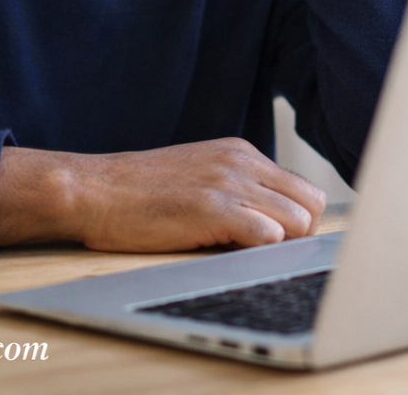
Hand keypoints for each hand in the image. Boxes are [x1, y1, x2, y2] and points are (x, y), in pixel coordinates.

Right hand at [0, 139, 326, 251]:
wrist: (95, 189)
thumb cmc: (141, 192)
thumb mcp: (198, 174)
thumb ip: (235, 186)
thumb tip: (270, 221)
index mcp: (241, 153)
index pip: (304, 189)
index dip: (298, 223)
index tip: (278, 243)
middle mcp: (242, 161)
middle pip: (311, 204)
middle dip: (299, 236)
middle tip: (264, 254)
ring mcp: (229, 183)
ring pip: (299, 221)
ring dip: (282, 246)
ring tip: (246, 255)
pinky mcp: (213, 208)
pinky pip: (268, 233)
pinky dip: (262, 251)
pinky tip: (233, 254)